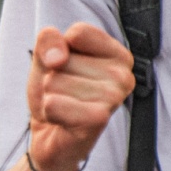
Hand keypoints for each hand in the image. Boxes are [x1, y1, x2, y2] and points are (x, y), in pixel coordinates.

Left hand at [27, 22, 134, 170]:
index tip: (66, 68)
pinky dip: (48, 111)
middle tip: (66, 94)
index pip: (79, 32)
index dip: (60, 50)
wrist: (51, 137)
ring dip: (51, 96)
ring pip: (55, 81)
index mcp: (118, 54)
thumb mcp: (47, 58)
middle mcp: (123, 74)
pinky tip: (62, 120)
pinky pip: (53, 103)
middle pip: (64, 59)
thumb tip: (58, 58)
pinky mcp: (99, 119)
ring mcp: (114, 97)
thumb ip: (49, 40)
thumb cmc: (57, 94)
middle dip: (54, 77)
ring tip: (65, 107)